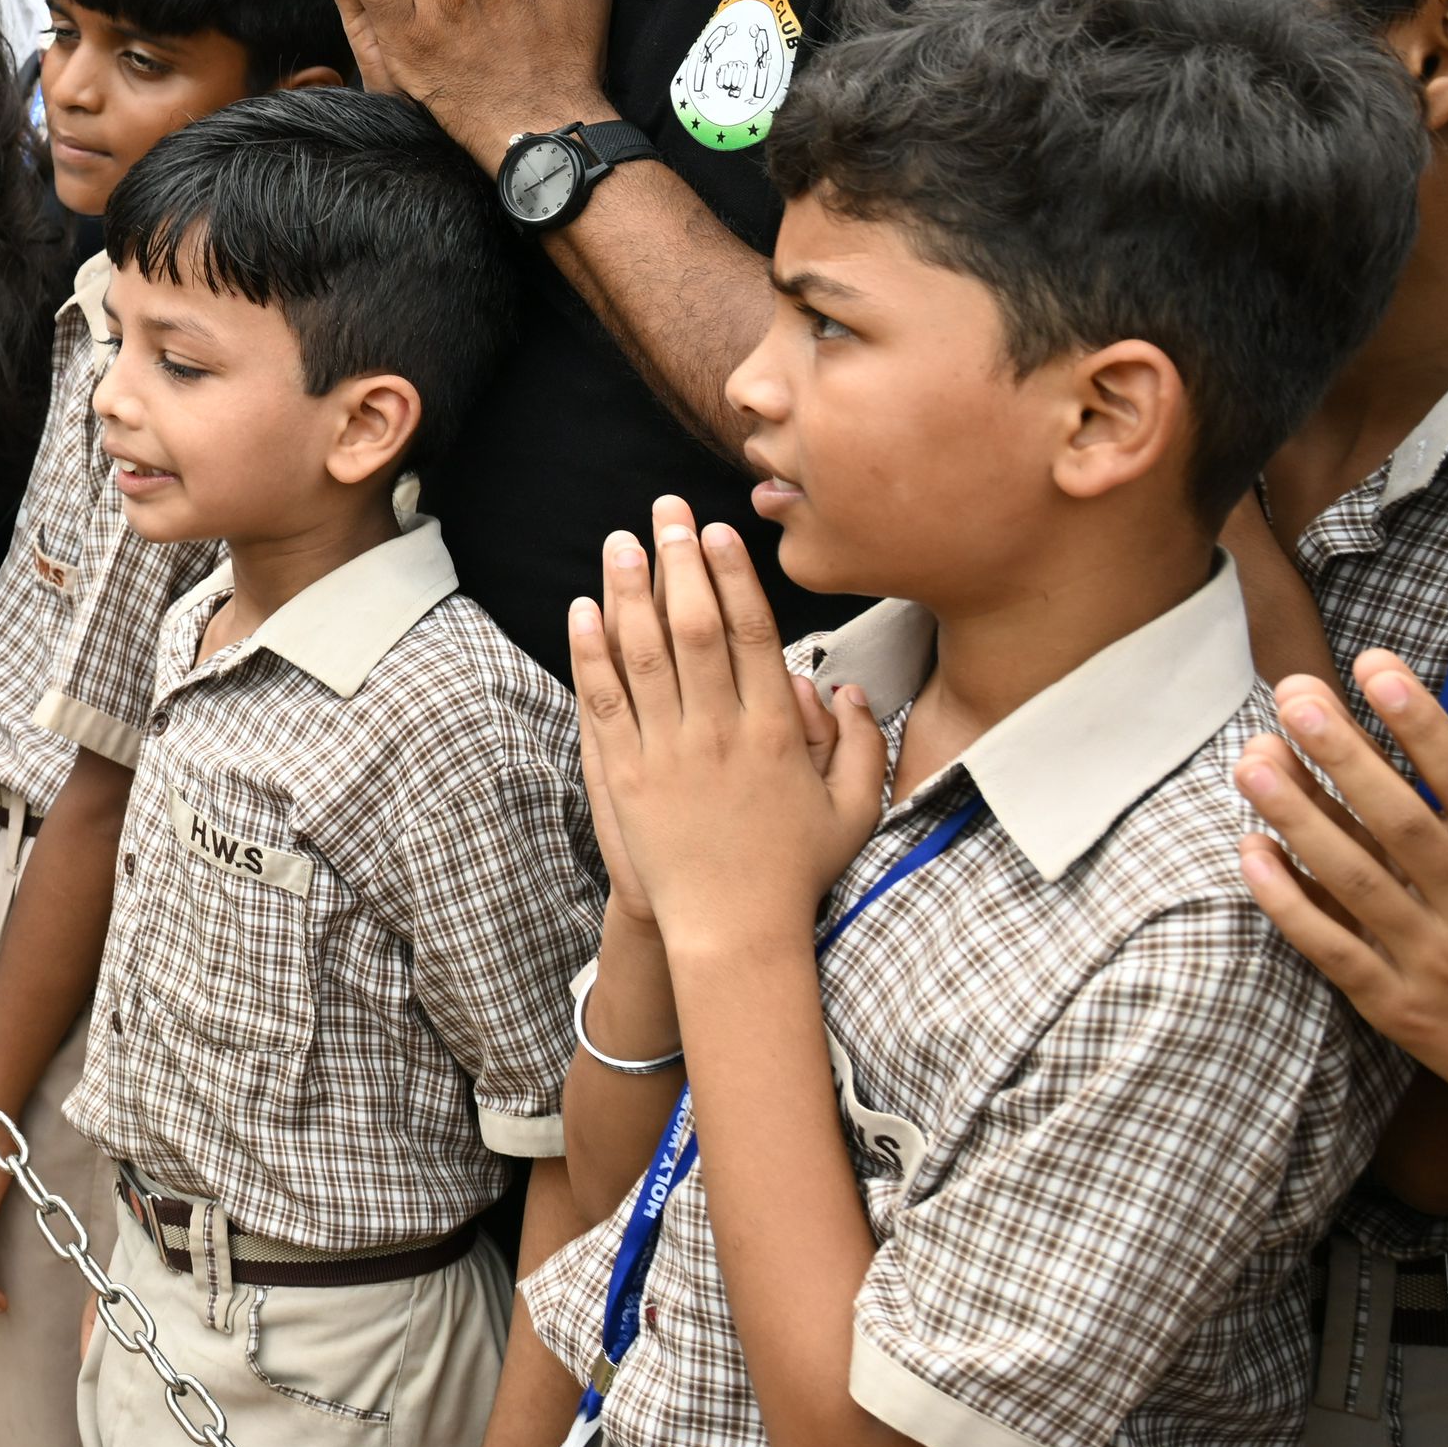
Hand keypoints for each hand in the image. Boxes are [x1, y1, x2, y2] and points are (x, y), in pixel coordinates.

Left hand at [568, 500, 885, 973]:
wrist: (731, 933)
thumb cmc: (794, 872)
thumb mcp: (854, 811)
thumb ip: (864, 746)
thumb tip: (851, 690)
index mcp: (775, 734)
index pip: (750, 636)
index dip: (732, 578)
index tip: (718, 534)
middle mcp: (718, 734)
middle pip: (693, 628)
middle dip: (678, 564)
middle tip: (665, 513)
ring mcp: (666, 753)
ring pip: (642, 655)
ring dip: (628, 593)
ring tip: (620, 542)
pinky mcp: (625, 776)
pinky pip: (604, 702)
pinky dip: (591, 653)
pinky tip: (583, 611)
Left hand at [1239, 657, 1447, 1085]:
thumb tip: (1416, 733)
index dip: (1422, 726)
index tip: (1375, 665)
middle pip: (1403, 823)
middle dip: (1348, 757)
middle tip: (1295, 697)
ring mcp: (1433, 961)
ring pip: (1357, 882)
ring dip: (1301, 818)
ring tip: (1251, 760)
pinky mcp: (1394, 1006)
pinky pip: (1332, 949)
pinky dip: (1289, 900)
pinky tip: (1249, 849)